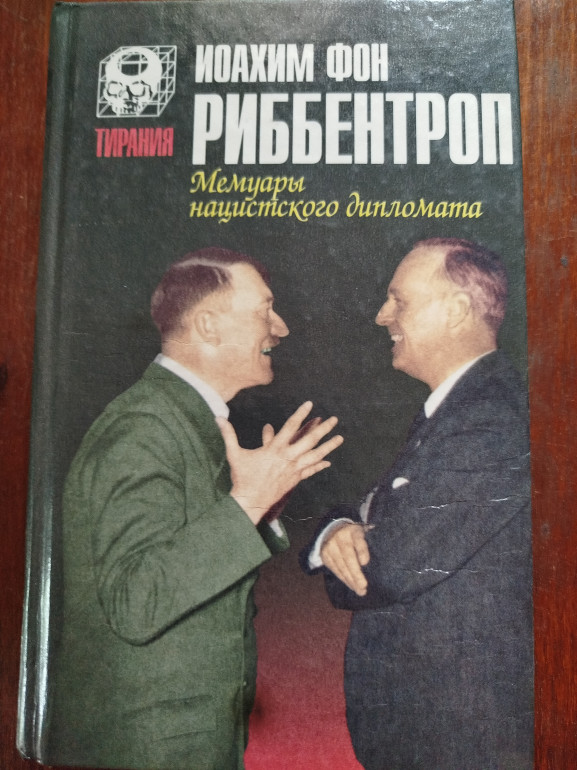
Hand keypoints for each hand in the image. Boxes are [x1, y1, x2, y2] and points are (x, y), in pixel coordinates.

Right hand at [217, 401, 342, 524]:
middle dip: (323, 429)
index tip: (309, 404)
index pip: (290, 427)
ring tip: (340, 438)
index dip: (300, 414)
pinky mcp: (295, 479)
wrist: (250, 500)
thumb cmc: (242, 476)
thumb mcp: (234, 453)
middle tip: (334, 419)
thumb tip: (218, 417)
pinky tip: (329, 461)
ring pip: (315, 455)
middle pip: (309, 440)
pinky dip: (320, 465)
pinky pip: (310, 470)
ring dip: (328, 446)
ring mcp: (294, 469)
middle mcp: (288, 457)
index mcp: (275, 449)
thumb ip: (229, 434)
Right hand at [321, 522, 370, 595]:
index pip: (358, 540)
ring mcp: (330, 546)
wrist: (332, 530)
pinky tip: (352, 586)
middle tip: (364, 586)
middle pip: (348, 557)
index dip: (361, 551)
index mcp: (353, 531)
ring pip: (341, 566)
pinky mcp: (325, 555)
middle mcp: (340, 537)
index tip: (365, 562)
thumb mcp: (363, 534)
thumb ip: (370, 543)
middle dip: (356, 573)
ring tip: (360, 590)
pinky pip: (335, 570)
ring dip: (351, 580)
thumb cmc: (354, 535)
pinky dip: (344, 579)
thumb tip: (383, 559)